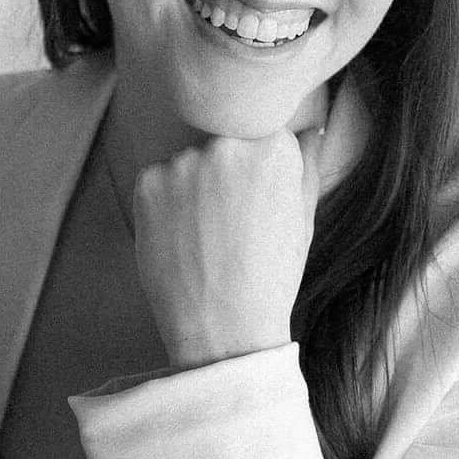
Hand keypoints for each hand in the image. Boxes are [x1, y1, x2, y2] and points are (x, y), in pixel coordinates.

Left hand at [130, 123, 321, 370]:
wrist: (224, 330)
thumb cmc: (270, 279)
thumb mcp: (302, 221)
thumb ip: (306, 166)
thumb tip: (311, 128)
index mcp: (273, 147)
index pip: (260, 130)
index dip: (256, 168)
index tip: (256, 198)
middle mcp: (226, 144)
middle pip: (221, 140)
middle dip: (223, 172)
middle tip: (227, 221)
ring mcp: (183, 162)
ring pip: (187, 162)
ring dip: (191, 187)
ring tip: (204, 235)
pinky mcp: (147, 182)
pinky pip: (156, 181)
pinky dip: (164, 205)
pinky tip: (181, 240)